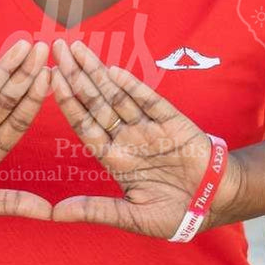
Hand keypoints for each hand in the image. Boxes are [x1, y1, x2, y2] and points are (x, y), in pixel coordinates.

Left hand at [47, 38, 244, 236]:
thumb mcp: (131, 216)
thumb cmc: (174, 215)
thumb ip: (95, 210)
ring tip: (77, 49)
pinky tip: (114, 71)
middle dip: (76, 76)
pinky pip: (149, 101)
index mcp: (114, 159)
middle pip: (95, 102)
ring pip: (118, 95)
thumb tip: (55, 214)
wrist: (216, 205)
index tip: (48, 80)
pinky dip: (133, 87)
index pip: (84, 125)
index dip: (67, 102)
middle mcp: (127, 138)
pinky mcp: (173, 122)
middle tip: (57, 48)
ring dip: (98, 72)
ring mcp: (149, 128)